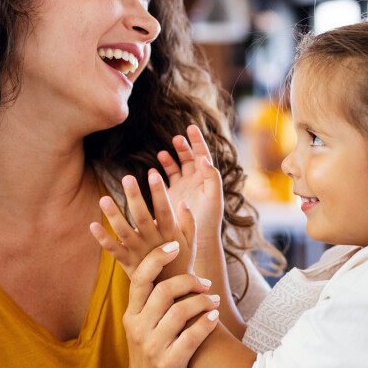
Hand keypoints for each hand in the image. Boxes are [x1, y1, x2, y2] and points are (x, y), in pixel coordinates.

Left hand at [90, 171, 195, 280]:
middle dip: (135, 197)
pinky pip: (113, 251)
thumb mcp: (192, 244)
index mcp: (170, 235)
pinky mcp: (128, 264)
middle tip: (127, 178)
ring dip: (114, 216)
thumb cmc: (182, 264)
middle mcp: (153, 243)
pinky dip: (102, 239)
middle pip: (142, 217)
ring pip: (124, 232)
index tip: (153, 174)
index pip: (165, 210)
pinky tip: (92, 224)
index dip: (159, 193)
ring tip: (103, 199)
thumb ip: (189, 223)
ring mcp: (139, 254)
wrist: (172, 297)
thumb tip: (183, 201)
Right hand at [96, 242, 219, 367]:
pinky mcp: (169, 364)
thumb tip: (169, 264)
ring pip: (180, 312)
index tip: (175, 245)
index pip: (140, 278)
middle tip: (205, 282)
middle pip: (164, 291)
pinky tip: (214, 317)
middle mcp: (139, 329)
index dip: (157, 258)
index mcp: (132, 315)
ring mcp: (153, 348)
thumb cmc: (151, 353)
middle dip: (189, 281)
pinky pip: (192, 337)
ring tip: (214, 300)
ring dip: (202, 301)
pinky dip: (206, 323)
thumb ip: (153, 299)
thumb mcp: (143, 325)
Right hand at [157, 125, 223, 260]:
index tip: (191, 127)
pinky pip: (163, 181)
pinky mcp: (169, 197)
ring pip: (174, 168)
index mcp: (206, 178)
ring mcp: (182, 188)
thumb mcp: (214, 198)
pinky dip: (158, 174)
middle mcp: (194, 181)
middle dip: (183, 147)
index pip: (202, 155)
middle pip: (188, 158)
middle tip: (176, 139)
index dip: (197, 140)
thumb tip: (204, 159)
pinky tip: (153, 171)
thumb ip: (212, 178)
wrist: (197, 240)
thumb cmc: (210, 220)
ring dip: (169, 159)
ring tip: (162, 155)